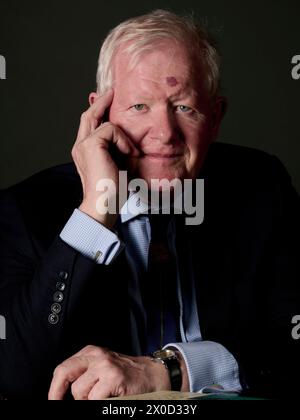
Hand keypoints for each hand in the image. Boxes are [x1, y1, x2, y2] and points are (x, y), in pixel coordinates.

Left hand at [48, 345, 170, 399]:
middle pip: (64, 373)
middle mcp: (96, 356)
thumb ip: (85, 373)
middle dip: (57, 393)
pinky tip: (111, 399)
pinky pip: (94, 399)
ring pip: (79, 392)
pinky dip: (100, 403)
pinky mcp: (114, 378)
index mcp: (91, 352)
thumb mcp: (102, 367)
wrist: (153, 375)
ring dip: (88, 401)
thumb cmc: (125, 376)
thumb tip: (61, 393)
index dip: (54, 388)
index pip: (63, 369)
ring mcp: (105, 366)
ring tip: (102, 398)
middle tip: (57, 403)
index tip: (53, 400)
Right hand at [72, 90, 138, 228]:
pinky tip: (129, 153)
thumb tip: (129, 139)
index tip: (107, 99)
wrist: (105, 203)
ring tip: (132, 152)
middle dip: (100, 101)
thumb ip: (119, 149)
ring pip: (102, 121)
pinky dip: (123, 140)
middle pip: (88, 115)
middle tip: (112, 91)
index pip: (89, 125)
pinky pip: (110, 129)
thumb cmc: (113, 190)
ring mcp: (83, 144)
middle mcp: (80, 145)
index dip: (97, 110)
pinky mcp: (90, 144)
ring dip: (122, 134)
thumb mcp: (118, 164)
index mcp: (85, 151)